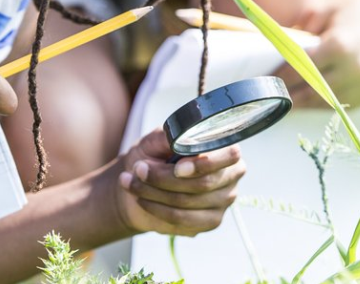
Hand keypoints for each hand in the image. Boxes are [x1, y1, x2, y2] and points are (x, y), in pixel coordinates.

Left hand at [110, 129, 245, 236]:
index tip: (177, 168)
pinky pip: (181, 219)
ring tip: (130, 181)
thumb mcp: (156, 140)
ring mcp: (222, 203)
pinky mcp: (209, 223)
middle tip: (138, 169)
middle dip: (164, 178)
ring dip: (154, 192)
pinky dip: (156, 209)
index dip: (203, 164)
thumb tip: (178, 138)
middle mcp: (230, 178)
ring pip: (188, 202)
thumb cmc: (152, 156)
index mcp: (226, 150)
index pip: (229, 157)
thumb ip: (169, 137)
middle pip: (203, 183)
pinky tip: (142, 199)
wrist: (141, 184)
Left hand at [274, 0, 359, 108]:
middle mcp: (357, 67)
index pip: (302, 68)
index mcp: (341, 44)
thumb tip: (281, 49)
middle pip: (313, 90)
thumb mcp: (326, 9)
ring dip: (306, 104)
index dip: (281, 77)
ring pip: (329, 102)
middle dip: (289, 95)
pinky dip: (327, 104)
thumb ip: (302, 29)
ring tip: (287, 102)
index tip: (266, 80)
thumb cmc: (357, 7)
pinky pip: (347, 103)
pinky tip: (312, 101)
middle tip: (271, 97)